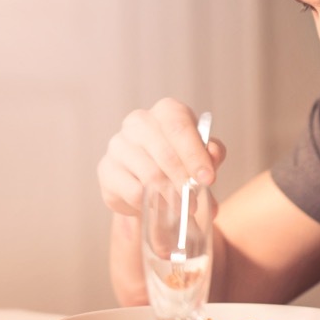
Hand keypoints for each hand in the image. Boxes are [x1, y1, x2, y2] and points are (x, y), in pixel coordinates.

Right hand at [97, 97, 225, 216]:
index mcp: (167, 111)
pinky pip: (134, 191)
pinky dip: (151, 204)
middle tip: (195, 202)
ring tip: (182, 208)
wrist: (148, 180)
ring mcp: (119, 144)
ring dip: (170, 196)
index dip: (195, 155)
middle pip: (165, 152)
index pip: (179, 127)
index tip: (208, 179)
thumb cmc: (180, 160)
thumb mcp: (202, 155)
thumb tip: (213, 155)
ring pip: (150, 174)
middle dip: (184, 181)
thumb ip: (212, 153)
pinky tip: (160, 206)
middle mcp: (139, 122)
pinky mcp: (106, 170)